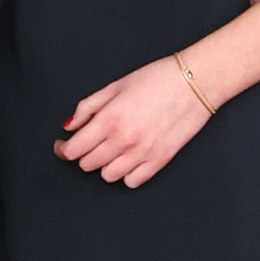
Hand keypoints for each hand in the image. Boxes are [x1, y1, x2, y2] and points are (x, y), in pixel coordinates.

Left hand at [56, 57, 215, 187]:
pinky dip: (126, 174)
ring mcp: (142, 153)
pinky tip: (128, 159)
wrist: (196, 81)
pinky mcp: (160, 160)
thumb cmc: (157, 79)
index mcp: (110, 119)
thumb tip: (70, 127)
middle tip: (89, 144)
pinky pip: (132, 181)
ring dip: (104, 165)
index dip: (63, 149)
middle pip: (88, 164)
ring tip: (111, 150)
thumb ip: (88, 107)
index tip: (63, 146)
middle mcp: (123, 140)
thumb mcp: (115, 86)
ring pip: (108, 176)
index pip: (73, 150)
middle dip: (84, 155)